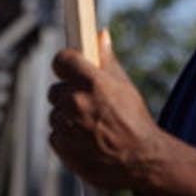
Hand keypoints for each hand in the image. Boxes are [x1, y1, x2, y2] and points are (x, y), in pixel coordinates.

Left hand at [47, 30, 163, 190]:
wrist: (141, 161)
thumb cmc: (135, 121)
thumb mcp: (124, 86)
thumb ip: (107, 59)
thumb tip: (100, 33)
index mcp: (91, 82)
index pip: (61, 60)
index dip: (66, 64)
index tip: (70, 69)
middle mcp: (75, 101)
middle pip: (56, 89)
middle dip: (68, 95)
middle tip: (88, 105)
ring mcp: (66, 124)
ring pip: (55, 113)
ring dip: (67, 117)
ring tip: (90, 126)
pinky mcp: (61, 146)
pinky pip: (54, 134)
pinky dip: (65, 137)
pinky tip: (85, 140)